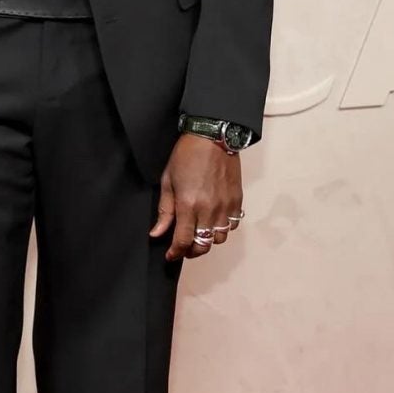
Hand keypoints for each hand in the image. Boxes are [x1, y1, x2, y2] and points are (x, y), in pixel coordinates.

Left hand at [149, 132, 242, 261]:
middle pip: (203, 246)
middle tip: (183, 247)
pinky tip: (213, 221)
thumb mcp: (168, 181)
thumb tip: (157, 233)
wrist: (213, 137)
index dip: (175, 253)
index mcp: (188, 204)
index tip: (170, 255)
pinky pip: (232, 225)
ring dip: (207, 240)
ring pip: (219, 239)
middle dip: (191, 252)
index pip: (183, 241)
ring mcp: (225, 206)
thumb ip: (164, 211)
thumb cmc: (187, 155)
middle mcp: (209, 209)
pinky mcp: (237, 200)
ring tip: (199, 233)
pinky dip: (223, 228)